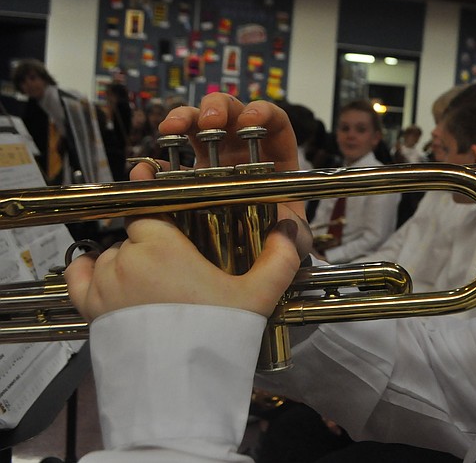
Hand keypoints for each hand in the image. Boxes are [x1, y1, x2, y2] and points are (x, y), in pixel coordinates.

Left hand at [64, 213, 302, 320]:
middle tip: (177, 268)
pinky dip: (85, 270)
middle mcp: (126, 258)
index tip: (158, 197)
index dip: (157, 205)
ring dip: (126, 263)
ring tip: (151, 284)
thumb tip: (290, 231)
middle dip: (153, 245)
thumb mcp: (257, 296)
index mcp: (162, 245)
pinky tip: (97, 270)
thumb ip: (279, 260)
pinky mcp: (89, 309)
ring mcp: (104, 284)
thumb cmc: (216, 336)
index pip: (150, 209)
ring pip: (111, 257)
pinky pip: (77, 276)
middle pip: (134, 236)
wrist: (181, 386)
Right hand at [131, 93, 312, 259]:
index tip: (251, 122)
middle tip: (209, 121)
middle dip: (218, 107)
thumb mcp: (294, 239)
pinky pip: (167, 163)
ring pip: (196, 123)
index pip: (274, 122)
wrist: (251, 261)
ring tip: (171, 129)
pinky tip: (146, 170)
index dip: (264, 113)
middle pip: (231, 111)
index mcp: (274, 157)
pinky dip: (154, 163)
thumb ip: (294, 233)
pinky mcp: (187, 178)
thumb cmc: (278, 240)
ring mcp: (214, 160)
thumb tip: (284, 226)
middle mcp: (243, 151)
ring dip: (183, 118)